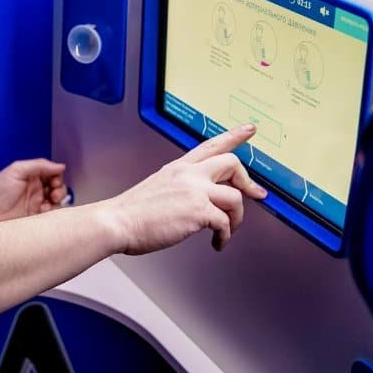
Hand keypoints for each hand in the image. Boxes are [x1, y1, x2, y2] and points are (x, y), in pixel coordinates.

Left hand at [0, 159, 69, 222]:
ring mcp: (36, 204)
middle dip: (60, 189)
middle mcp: (36, 189)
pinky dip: (52, 212)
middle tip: (53, 192)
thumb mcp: (17, 170)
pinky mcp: (35, 218)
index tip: (55, 180)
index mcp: (32, 176)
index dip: (57, 176)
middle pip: (57, 188)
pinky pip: (50, 215)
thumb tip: (60, 166)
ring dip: (58, 200)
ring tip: (52, 200)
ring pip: (56, 201)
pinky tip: (45, 210)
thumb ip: (39, 165)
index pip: (53, 174)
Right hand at [102, 124, 266, 253]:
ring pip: (235, 197)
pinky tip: (217, 242)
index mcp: (179, 167)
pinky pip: (225, 223)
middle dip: (248, 182)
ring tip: (226, 231)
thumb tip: (197, 201)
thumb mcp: (158, 186)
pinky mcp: (198, 211)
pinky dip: (225, 236)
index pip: (211, 144)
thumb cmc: (132, 212)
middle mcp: (189, 174)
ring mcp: (195, 191)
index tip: (249, 130)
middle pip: (232, 164)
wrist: (117, 222)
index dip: (234, 136)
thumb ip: (180, 187)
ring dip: (237, 218)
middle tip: (255, 194)